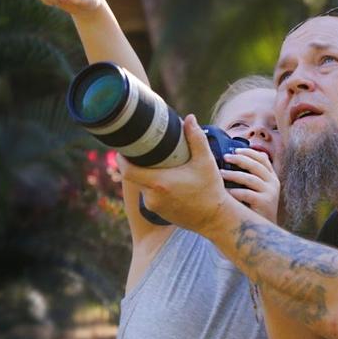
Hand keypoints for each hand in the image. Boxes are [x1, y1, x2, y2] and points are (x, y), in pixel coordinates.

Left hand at [119, 115, 236, 234]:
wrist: (216, 219)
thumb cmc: (211, 190)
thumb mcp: (206, 161)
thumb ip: (196, 138)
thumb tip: (189, 118)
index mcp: (159, 183)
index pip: (127, 171)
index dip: (121, 159)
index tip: (122, 149)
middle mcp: (152, 197)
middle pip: (135, 177)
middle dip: (137, 164)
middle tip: (144, 151)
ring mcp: (154, 207)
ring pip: (143, 187)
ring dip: (147, 176)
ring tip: (158, 164)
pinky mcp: (159, 213)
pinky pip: (150, 196)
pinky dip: (154, 187)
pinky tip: (166, 180)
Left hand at [221, 148, 278, 222]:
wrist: (262, 230)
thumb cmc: (254, 207)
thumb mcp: (256, 189)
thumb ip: (250, 175)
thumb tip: (234, 157)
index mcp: (271, 177)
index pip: (263, 158)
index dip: (249, 152)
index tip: (235, 149)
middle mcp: (273, 183)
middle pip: (256, 165)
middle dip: (239, 159)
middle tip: (225, 157)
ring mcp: (270, 193)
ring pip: (250, 178)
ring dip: (233, 174)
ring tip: (220, 173)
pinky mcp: (264, 203)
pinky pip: (247, 194)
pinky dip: (234, 192)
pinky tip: (224, 191)